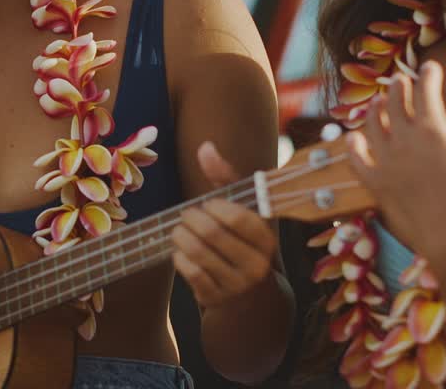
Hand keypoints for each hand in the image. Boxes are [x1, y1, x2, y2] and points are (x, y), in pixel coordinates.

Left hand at [172, 141, 278, 309]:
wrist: (246, 297)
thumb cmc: (239, 242)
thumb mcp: (240, 210)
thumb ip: (224, 179)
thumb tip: (205, 147)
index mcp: (267, 240)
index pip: (240, 219)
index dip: (216, 207)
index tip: (207, 204)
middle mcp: (257, 265)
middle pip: (213, 234)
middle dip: (191, 219)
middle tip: (185, 215)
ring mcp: (237, 285)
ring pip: (198, 253)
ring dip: (180, 236)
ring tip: (179, 230)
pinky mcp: (216, 299)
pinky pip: (190, 272)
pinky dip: (179, 257)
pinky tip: (181, 251)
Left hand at [348, 61, 445, 269]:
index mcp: (434, 129)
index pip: (425, 90)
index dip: (428, 74)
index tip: (431, 66)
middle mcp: (405, 140)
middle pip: (395, 103)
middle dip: (399, 87)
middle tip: (401, 80)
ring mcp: (386, 162)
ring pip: (372, 126)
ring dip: (375, 110)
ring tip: (378, 103)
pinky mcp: (376, 185)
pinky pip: (356, 160)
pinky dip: (353, 146)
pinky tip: (353, 138)